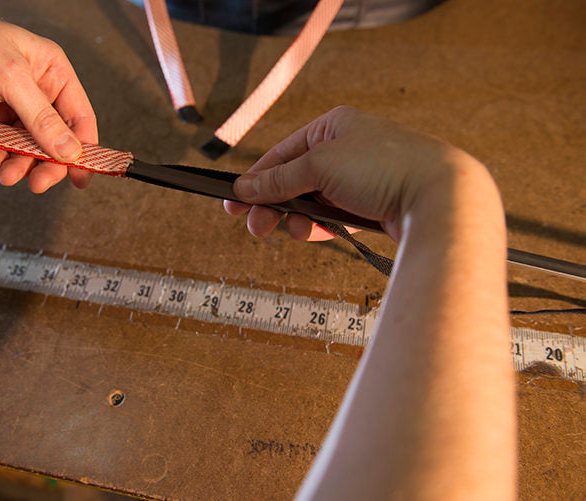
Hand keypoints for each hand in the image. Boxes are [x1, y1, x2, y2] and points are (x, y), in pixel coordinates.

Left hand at [0, 1, 97, 192]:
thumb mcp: (8, 77)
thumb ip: (42, 117)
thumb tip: (71, 152)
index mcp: (50, 68)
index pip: (79, 115)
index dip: (84, 148)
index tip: (80, 177)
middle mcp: (36, 88)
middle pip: (57, 137)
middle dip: (48, 163)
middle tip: (38, 183)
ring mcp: (12, 104)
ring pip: (31, 146)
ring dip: (22, 165)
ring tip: (7, 175)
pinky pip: (5, 147)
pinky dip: (1, 159)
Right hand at [224, 106, 479, 241]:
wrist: (439, 198)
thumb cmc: (385, 168)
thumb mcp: (320, 167)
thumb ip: (278, 179)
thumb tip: (244, 188)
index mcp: (334, 126)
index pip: (282, 153)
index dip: (256, 179)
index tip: (234, 204)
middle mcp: (347, 149)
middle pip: (295, 180)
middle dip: (274, 205)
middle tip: (256, 228)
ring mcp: (361, 178)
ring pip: (314, 202)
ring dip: (298, 218)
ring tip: (294, 232)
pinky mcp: (372, 205)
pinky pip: (335, 217)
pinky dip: (321, 226)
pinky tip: (314, 233)